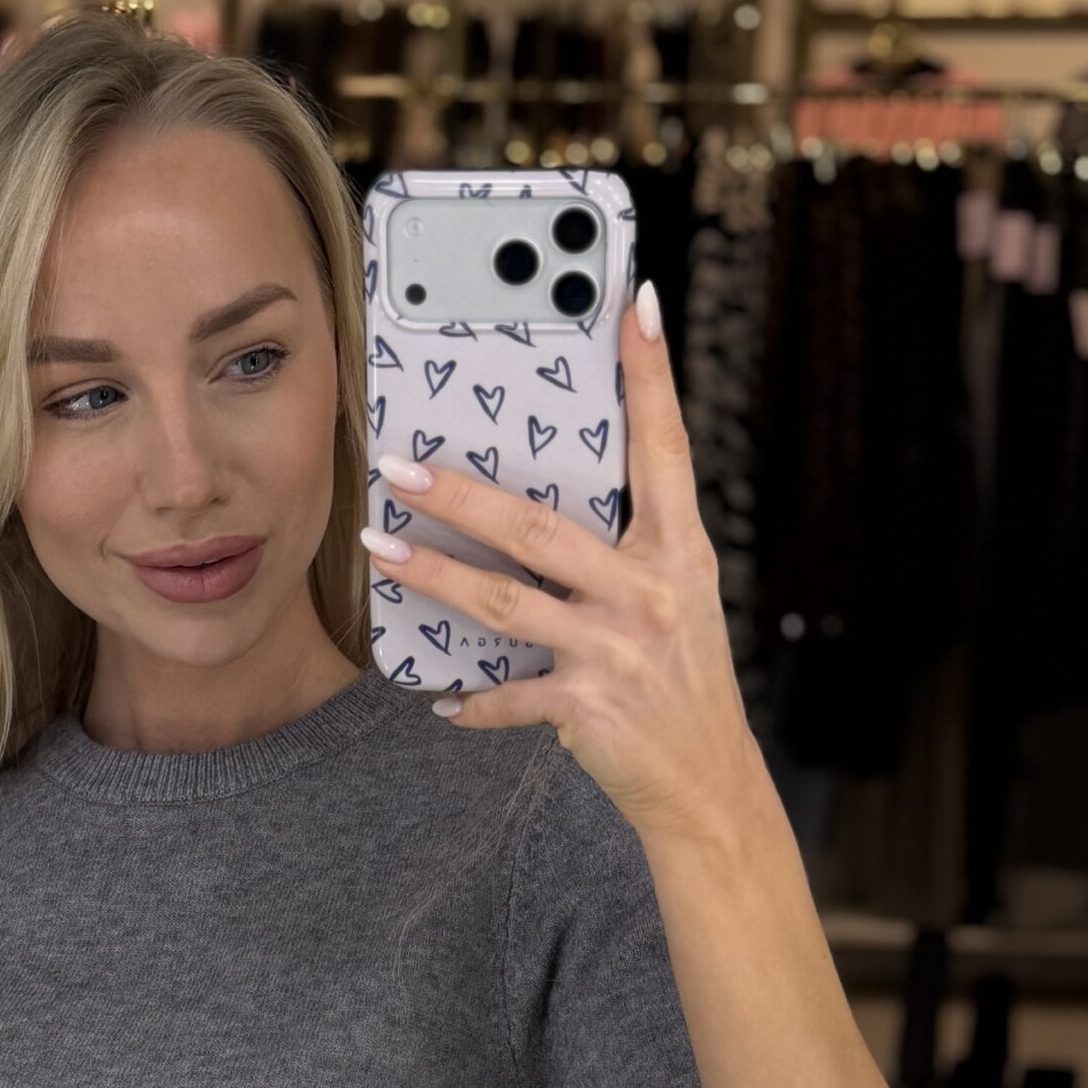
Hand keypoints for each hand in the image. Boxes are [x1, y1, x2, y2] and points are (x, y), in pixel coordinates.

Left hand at [360, 279, 763, 846]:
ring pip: (505, 602)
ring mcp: (618, 650)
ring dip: (432, 575)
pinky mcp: (589, 708)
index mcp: (678, 550)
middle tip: (398, 466)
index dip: (649, 374)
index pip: (664, 446)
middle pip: (539, 529)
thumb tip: (539, 501)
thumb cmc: (681, 682)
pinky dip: (472, 701)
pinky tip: (438, 698)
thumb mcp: (675, 601)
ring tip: (378, 550)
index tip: (632, 303)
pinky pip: (509, 695)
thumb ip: (625, 550)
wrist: (709, 784)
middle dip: (460, 495)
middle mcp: (651, 591)